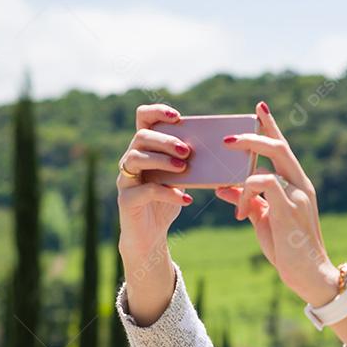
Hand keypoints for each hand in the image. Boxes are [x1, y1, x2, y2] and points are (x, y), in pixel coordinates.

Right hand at [115, 103, 193, 256]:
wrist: (150, 235)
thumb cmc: (167, 201)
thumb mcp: (182, 179)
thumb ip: (192, 163)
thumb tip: (220, 150)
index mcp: (144, 149)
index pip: (143, 119)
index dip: (157, 112)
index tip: (178, 116)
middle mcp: (130, 160)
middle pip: (141, 137)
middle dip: (165, 140)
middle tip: (187, 150)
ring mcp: (126, 179)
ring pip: (136, 158)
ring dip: (162, 160)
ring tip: (183, 168)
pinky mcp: (127, 200)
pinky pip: (145, 191)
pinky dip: (168, 193)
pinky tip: (186, 199)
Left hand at [214, 101, 338, 306]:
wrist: (310, 276)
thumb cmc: (289, 250)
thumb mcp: (263, 222)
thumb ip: (248, 202)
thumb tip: (223, 188)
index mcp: (297, 185)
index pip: (283, 148)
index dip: (271, 126)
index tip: (259, 107)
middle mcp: (301, 185)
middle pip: (279, 146)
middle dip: (254, 134)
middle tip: (228, 137)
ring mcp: (298, 195)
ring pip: (270, 161)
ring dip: (243, 163)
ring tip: (223, 176)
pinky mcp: (290, 208)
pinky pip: (264, 184)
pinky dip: (245, 192)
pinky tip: (237, 211)